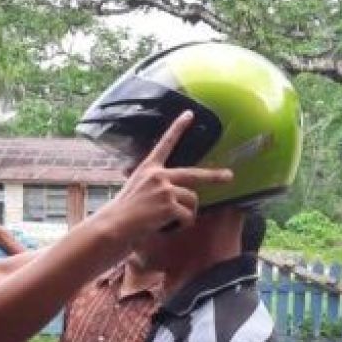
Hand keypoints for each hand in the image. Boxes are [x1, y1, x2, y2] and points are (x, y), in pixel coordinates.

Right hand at [106, 111, 232, 240]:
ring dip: (187, 213)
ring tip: (173, 221)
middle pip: (194, 173)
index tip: (189, 114)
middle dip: (214, 176)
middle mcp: (158, 175)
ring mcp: (165, 189)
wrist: (113, 226)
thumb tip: (162, 195)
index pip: (165, 143)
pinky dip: (182, 224)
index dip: (178, 127)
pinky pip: (187, 215)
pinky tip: (169, 228)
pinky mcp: (169, 205)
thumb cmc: (119, 213)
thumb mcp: (132, 190)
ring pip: (191, 199)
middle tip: (228, 176)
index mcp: (148, 169)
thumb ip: (149, 186)